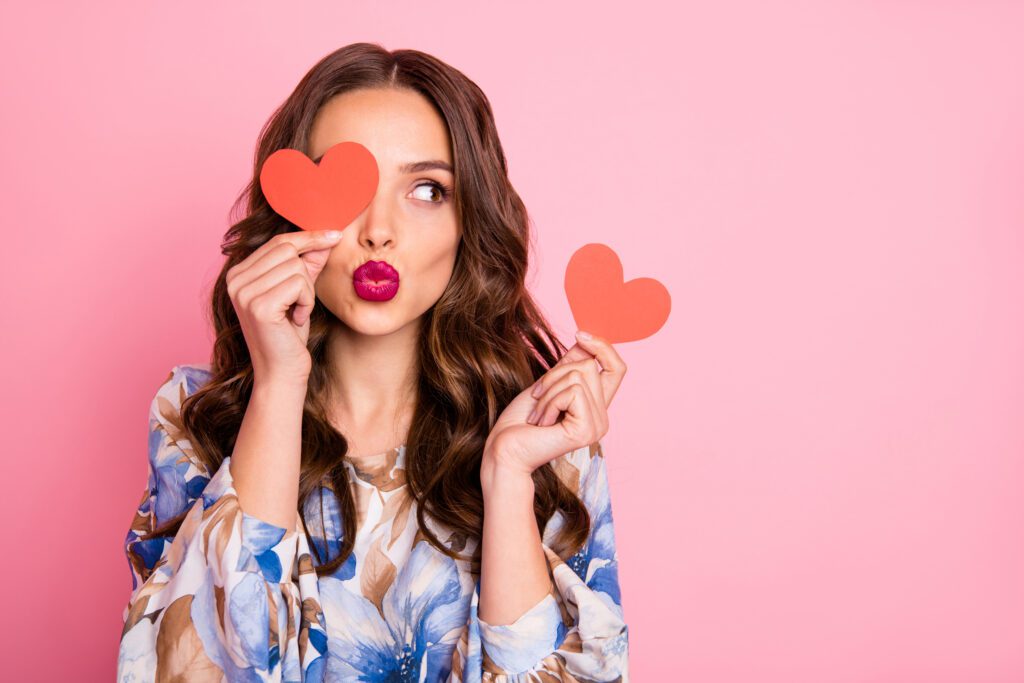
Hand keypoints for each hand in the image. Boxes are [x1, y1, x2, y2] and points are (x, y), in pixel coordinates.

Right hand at [225, 229, 342, 384]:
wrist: (282, 372)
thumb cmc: (290, 335)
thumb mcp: (299, 292)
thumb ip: (307, 263)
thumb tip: (327, 236)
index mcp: (238, 273)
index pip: (278, 242)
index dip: (309, 237)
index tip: (335, 235)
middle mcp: (235, 280)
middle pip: (288, 250)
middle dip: (306, 274)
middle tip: (300, 302)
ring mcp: (243, 292)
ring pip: (296, 267)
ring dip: (306, 292)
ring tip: (295, 313)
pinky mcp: (258, 305)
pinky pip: (299, 284)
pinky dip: (306, 302)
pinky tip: (295, 320)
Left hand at [482, 331, 626, 479]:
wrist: (504, 451)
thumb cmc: (520, 421)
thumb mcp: (548, 384)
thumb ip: (569, 365)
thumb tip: (585, 339)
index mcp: (596, 407)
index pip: (617, 368)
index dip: (603, 346)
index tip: (580, 334)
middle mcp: (602, 418)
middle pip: (589, 366)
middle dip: (555, 375)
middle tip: (538, 399)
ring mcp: (598, 426)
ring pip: (579, 376)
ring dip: (548, 390)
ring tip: (538, 415)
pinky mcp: (587, 430)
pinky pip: (573, 391)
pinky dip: (549, 401)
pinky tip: (542, 423)